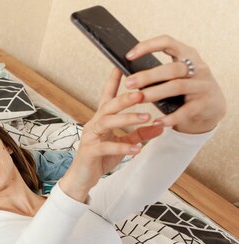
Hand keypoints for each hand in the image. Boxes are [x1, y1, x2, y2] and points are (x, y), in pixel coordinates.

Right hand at [60, 68, 163, 201]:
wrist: (82, 178)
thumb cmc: (100, 158)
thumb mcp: (124, 143)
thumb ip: (140, 134)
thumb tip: (161, 126)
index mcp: (102, 118)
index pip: (108, 95)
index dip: (114, 80)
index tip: (123, 65)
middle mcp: (94, 124)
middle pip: (109, 105)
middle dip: (125, 98)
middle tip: (143, 91)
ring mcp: (90, 137)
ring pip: (108, 122)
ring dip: (128, 118)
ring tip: (147, 117)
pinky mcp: (90, 151)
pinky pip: (107, 147)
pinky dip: (123, 147)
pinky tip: (137, 149)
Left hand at [124, 35, 225, 133]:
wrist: (212, 107)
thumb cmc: (184, 87)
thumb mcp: (175, 74)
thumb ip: (158, 71)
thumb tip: (126, 72)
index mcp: (187, 54)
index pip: (167, 42)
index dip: (148, 46)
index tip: (128, 55)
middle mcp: (198, 67)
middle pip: (171, 68)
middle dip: (148, 75)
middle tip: (128, 83)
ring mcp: (203, 85)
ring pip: (177, 86)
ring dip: (155, 93)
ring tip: (139, 99)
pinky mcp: (205, 104)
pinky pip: (186, 111)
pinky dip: (170, 117)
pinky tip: (156, 122)